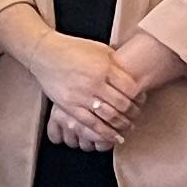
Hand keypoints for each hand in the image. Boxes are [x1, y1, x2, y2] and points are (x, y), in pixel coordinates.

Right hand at [15, 26, 142, 146]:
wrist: (45, 54)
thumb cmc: (73, 49)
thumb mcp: (100, 50)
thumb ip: (116, 63)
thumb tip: (133, 76)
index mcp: (105, 68)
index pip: (130, 89)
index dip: (139, 97)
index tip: (141, 101)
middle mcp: (95, 83)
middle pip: (122, 105)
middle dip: (133, 113)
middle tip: (136, 116)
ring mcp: (81, 96)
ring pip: (109, 117)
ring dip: (122, 125)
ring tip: (127, 127)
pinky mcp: (70, 107)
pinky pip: (91, 124)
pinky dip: (105, 133)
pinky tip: (113, 138)